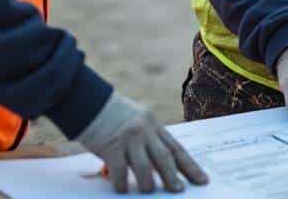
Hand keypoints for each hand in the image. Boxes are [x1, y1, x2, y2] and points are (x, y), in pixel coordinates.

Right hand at [77, 91, 207, 193]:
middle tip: (179, 191)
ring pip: (145, 167)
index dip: (190, 166)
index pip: (176, 148)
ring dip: (148, 184)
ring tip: (149, 191)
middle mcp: (144, 129)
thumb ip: (146, 141)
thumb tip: (157, 169)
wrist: (86, 99)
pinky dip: (122, 183)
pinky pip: (120, 171)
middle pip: (165, 158)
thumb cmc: (109, 114)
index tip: (201, 179)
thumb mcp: (134, 122)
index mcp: (153, 124)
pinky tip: (123, 189)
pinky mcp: (111, 145)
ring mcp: (128, 137)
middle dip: (174, 177)